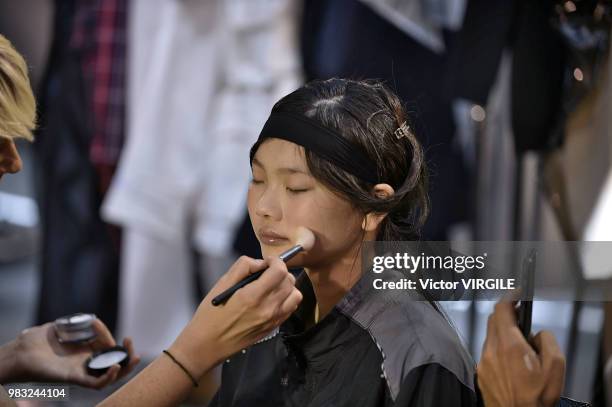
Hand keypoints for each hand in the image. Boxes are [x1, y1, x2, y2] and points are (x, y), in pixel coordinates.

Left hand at [12, 319, 139, 388]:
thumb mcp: (61, 327)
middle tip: (130, 343)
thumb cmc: (36, 340)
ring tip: (133, 357)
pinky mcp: (74, 379)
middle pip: (114, 364)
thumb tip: (93, 322)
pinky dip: (108, 377)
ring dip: (125, 369)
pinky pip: (96, 384)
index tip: (102, 327)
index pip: (106, 349)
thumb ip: (77, 324)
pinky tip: (114, 367)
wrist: (20, 351)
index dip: (110, 339)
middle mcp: (85, 364)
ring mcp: (81, 372)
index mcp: (84, 352)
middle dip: (128, 356)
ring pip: (110, 377)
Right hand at [170, 256, 302, 377]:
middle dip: (280, 272)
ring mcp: (273, 320)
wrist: (209, 344)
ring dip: (286, 286)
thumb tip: (260, 263)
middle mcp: (267, 308)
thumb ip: (243, 267)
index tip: (267, 262)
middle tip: (267, 273)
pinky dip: (287, 299)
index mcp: (253, 296)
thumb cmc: (211, 314)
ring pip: (295, 294)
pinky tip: (272, 298)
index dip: (275, 261)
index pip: (280, 271)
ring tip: (272, 286)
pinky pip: (291, 308)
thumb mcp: (222, 283)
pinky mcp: (274, 327)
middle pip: (290, 281)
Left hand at [477, 301, 565, 406]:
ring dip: (502, 332)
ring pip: (490, 336)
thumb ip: (547, 341)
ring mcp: (483, 362)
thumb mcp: (555, 367)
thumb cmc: (537, 398)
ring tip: (519, 344)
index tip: (517, 294)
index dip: (509, 297)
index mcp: (509, 346)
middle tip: (520, 316)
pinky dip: (498, 348)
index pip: (501, 309)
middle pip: (493, 320)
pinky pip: (487, 352)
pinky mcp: (481, 372)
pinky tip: (510, 360)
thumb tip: (538, 333)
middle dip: (506, 314)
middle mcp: (492, 350)